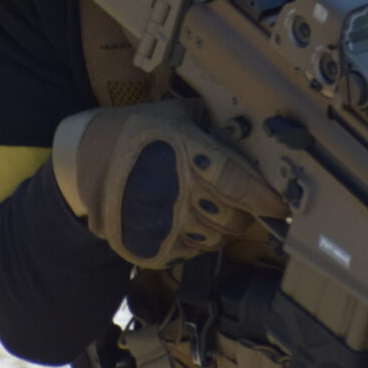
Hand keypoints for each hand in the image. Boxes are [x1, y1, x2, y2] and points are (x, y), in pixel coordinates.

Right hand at [51, 99, 285, 268]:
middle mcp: (178, 190)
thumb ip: (213, 122)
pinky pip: (192, 252)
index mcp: (188, 154)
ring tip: (211, 210)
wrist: (85, 158)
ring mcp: (164, 222)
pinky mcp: (151, 245)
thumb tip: (252, 129)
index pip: (239, 183)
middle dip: (246, 213)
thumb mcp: (174, 114)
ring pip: (217, 239)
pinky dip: (198, 241)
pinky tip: (189, 222)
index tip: (281, 205)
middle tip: (243, 204)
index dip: (266, 198)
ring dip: (223, 229)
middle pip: (234, 217)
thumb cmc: (135, 132)